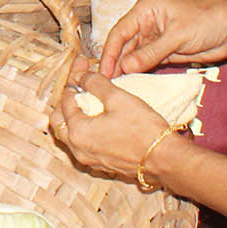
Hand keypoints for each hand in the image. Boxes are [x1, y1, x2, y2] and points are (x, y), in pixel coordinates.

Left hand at [49, 52, 175, 184]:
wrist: (165, 160)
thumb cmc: (143, 129)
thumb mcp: (118, 98)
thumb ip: (95, 84)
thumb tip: (82, 76)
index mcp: (77, 132)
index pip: (66, 98)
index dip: (73, 77)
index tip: (83, 63)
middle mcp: (78, 149)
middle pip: (60, 119)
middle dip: (68, 97)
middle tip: (80, 81)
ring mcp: (89, 159)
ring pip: (71, 133)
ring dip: (75, 114)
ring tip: (87, 96)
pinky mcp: (102, 164)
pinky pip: (85, 143)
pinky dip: (86, 128)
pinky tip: (98, 116)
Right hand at [100, 0, 226, 77]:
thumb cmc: (206, 21)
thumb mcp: (177, 36)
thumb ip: (151, 53)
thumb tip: (125, 67)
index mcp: (145, 10)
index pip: (119, 32)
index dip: (109, 52)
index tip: (103, 72)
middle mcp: (146, 24)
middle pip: (123, 45)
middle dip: (115, 64)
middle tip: (106, 85)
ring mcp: (155, 39)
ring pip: (134, 57)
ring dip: (126, 71)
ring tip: (116, 88)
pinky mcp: (165, 53)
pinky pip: (147, 64)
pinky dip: (140, 73)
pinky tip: (132, 85)